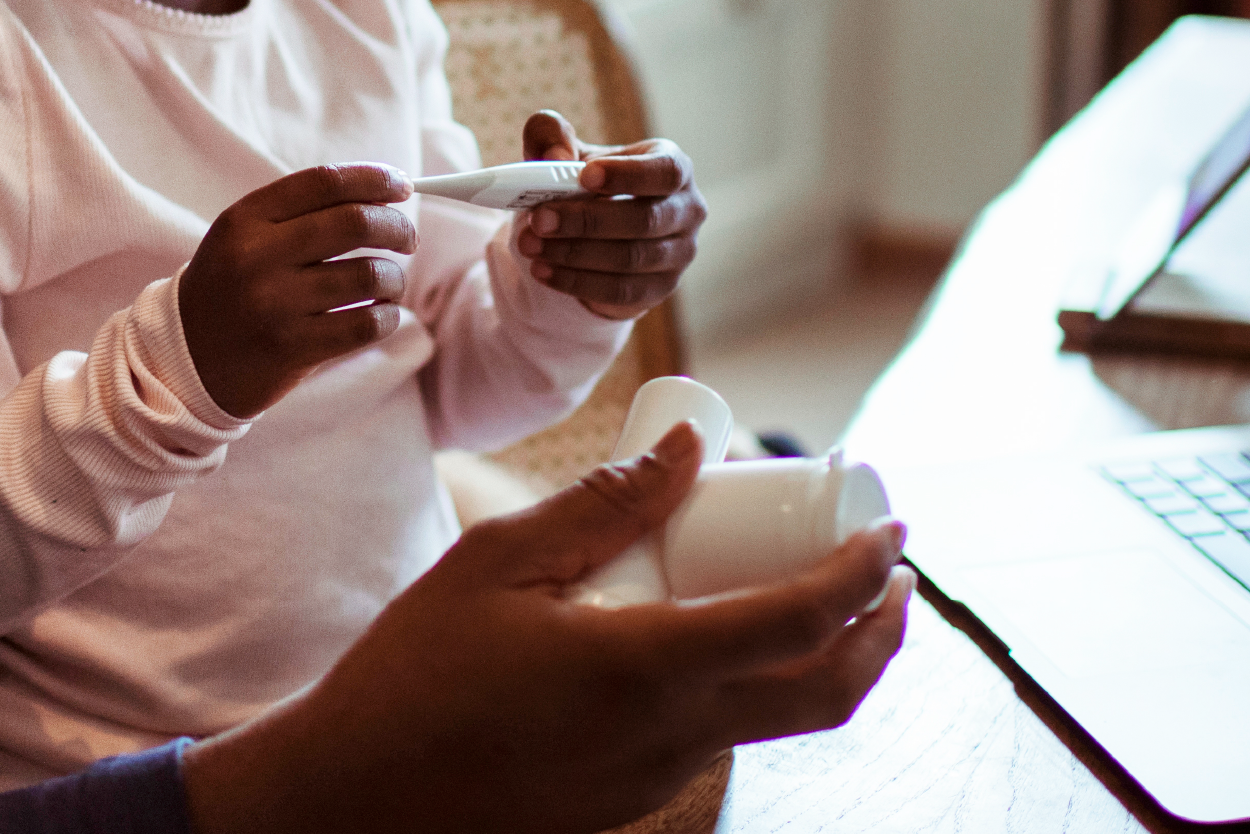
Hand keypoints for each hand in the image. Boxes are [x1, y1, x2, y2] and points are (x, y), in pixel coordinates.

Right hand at [179, 164, 418, 418]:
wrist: (184, 359)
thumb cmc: (231, 289)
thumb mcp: (245, 238)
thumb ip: (303, 213)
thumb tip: (385, 193)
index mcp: (245, 219)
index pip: (324, 182)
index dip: (373, 179)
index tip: (402, 186)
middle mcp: (256, 257)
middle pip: (355, 223)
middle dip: (397, 226)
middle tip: (407, 239)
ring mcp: (273, 305)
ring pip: (369, 275)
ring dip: (395, 277)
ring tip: (390, 283)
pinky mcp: (291, 349)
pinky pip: (366, 324)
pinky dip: (387, 316)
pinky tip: (381, 314)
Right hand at [182, 425, 910, 833]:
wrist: (357, 799)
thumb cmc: (412, 675)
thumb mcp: (496, 564)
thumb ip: (599, 506)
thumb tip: (685, 451)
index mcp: (646, 667)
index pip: (801, 619)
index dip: (865, 571)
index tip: (890, 529)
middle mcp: (673, 736)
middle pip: (828, 693)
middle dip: (883, 631)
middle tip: (892, 572)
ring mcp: (658, 779)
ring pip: (779, 721)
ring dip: (821, 659)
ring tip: (809, 588)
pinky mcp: (633, 799)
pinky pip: (719, 738)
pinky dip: (752, 684)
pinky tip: (714, 636)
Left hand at [511, 109, 704, 318]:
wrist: (594, 229)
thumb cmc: (586, 180)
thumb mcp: (567, 151)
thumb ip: (552, 136)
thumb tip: (554, 158)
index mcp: (674, 166)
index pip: (665, 171)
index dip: (628, 175)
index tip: (584, 176)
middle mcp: (687, 210)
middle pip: (645, 219)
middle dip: (586, 220)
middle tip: (538, 219)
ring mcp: (679, 254)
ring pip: (631, 259)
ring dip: (575, 254)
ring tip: (530, 246)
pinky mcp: (658, 288)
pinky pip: (620, 291)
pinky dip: (577, 281)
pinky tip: (543, 270)